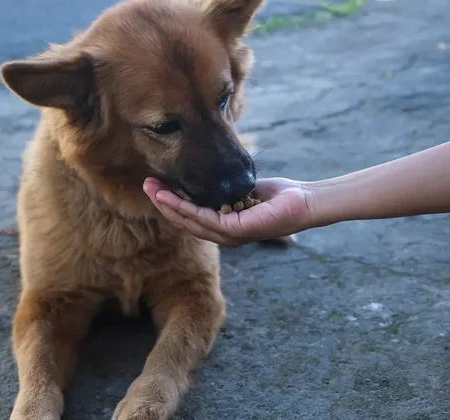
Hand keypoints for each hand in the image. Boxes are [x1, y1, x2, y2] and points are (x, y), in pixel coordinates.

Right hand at [143, 176, 315, 247]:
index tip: (155, 186)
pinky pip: (205, 219)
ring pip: (190, 221)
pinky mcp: (237, 231)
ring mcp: (230, 236)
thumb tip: (206, 176)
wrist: (303, 202)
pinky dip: (186, 208)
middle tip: (145, 185)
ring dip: (168, 205)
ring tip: (152, 189)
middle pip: (185, 222)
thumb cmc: (278, 197)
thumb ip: (223, 189)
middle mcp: (224, 236)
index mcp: (224, 227)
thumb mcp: (243, 190)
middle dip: (163, 203)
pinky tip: (172, 197)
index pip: (191, 218)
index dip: (170, 203)